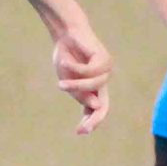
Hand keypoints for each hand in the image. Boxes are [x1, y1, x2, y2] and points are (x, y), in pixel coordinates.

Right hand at [52, 19, 111, 134]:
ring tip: (60, 84)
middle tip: (83, 129)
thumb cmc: (66, 56)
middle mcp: (103, 81)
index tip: (78, 132)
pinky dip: (75, 69)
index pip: (97, 110)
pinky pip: (89, 71)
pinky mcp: (104, 59)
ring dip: (76, 86)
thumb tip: (95, 105)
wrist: (66, 33)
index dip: (90, 122)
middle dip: (94, 118)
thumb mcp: (67, 80)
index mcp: (94, 88)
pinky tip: (66, 61)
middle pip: (104, 106)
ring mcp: (106, 70)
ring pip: (93, 87)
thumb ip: (78, 93)